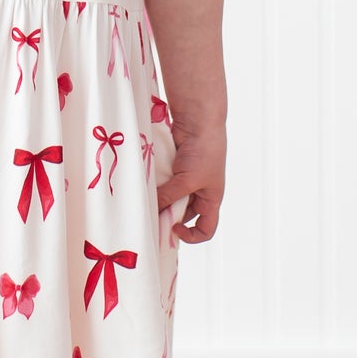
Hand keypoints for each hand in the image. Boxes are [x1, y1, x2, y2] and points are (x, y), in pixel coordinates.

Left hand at [156, 120, 224, 244]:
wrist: (199, 122)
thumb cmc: (204, 152)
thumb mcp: (187, 180)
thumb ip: (170, 196)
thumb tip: (153, 209)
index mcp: (211, 199)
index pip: (206, 228)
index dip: (192, 235)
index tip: (174, 228)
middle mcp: (200, 191)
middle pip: (183, 214)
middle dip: (169, 217)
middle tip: (151, 217)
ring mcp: (187, 179)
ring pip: (171, 199)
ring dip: (160, 200)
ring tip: (146, 201)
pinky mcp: (175, 168)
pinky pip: (164, 183)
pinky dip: (156, 186)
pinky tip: (145, 187)